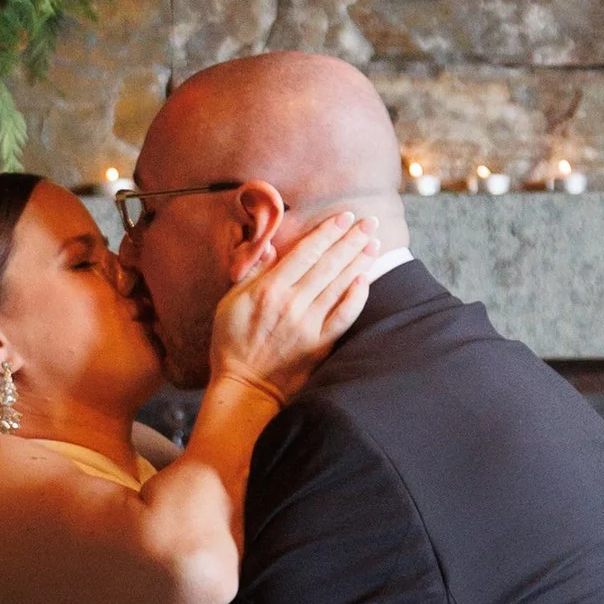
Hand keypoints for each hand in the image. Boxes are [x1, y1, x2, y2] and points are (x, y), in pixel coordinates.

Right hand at [208, 212, 373, 407]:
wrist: (244, 387)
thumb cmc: (232, 343)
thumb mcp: (230, 302)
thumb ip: (252, 273)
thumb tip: (269, 247)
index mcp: (269, 290)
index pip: (305, 252)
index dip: (327, 232)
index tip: (344, 216)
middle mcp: (292, 304)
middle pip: (328, 264)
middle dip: (351, 240)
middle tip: (369, 222)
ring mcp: (308, 325)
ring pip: (339, 285)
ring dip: (359, 262)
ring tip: (373, 243)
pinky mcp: (320, 345)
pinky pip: (344, 316)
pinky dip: (356, 297)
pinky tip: (365, 280)